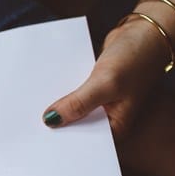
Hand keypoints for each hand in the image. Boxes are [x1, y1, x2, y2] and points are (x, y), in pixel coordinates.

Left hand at [41, 17, 172, 138]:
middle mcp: (107, 117)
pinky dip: (60, 90)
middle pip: (76, 127)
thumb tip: (51, 120)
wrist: (145, 32)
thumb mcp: (106, 84)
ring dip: (56, 106)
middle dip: (57, 124)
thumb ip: (78, 103)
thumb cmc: (136, 59)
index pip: (86, 143)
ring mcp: (99, 102)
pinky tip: (42, 90)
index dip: (64, 143)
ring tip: (29, 108)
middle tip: (29, 126)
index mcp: (116, 127)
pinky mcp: (91, 87)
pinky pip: (71, 92)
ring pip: (71, 109)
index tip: (40, 143)